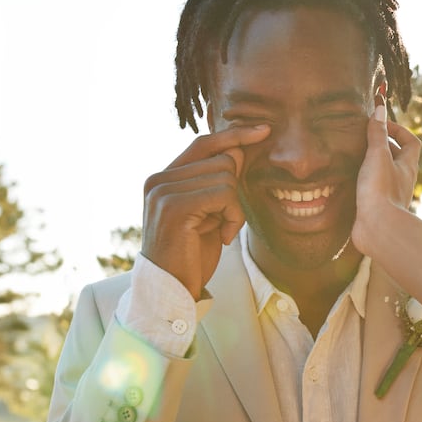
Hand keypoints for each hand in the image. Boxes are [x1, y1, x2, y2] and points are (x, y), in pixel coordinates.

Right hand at [141, 125, 269, 299]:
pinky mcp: (174, 206)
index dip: (234, 135)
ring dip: (234, 208)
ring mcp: (163, 191)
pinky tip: (222, 237)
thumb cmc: (192, 255)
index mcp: (162, 178)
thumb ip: (217, 182)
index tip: (263, 130)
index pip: (203, 144)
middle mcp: (158, 179)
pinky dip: (233, 216)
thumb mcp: (208, 212)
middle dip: (233, 192)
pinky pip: (224, 193)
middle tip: (222, 223)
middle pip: (221, 159)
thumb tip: (239, 149)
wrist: (173, 291)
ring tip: (219, 231)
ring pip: (225, 175)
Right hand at [352, 104, 420, 254]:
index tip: (381, 124)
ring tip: (353, 155)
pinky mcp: (377, 207)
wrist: (377, 229)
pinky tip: (347, 179)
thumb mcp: (377, 156)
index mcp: (407, 166)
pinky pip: (373, 189)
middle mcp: (402, 180)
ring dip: (372, 164)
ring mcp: (391, 195)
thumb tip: (380, 108)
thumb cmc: (380, 190)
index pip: (411, 142)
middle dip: (383, 146)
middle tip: (364, 138)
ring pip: (384, 174)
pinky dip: (363, 182)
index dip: (399, 130)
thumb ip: (377, 133)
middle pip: (398, 157)